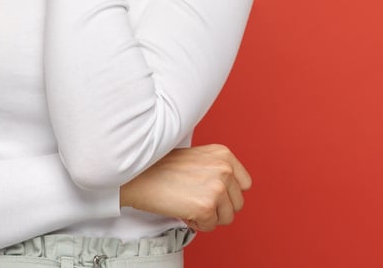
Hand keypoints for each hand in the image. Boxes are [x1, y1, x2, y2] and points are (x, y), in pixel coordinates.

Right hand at [119, 144, 251, 231]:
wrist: (137, 175)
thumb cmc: (160, 167)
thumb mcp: (197, 158)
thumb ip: (216, 170)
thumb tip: (228, 191)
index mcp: (223, 154)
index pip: (245, 184)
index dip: (227, 193)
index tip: (211, 192)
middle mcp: (224, 169)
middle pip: (238, 203)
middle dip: (217, 207)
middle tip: (194, 198)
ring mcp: (217, 188)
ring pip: (226, 218)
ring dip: (207, 216)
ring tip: (188, 203)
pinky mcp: (207, 206)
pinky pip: (210, 226)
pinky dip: (196, 224)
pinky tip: (182, 209)